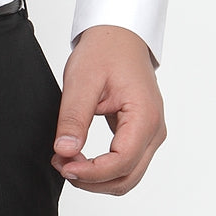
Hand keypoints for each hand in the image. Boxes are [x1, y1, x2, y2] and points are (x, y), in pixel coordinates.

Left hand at [52, 24, 165, 194]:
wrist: (119, 36)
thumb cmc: (105, 51)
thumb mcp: (82, 80)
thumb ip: (74, 117)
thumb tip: (65, 151)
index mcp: (145, 116)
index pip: (122, 162)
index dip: (92, 172)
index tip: (64, 166)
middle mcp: (154, 130)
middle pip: (127, 176)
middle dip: (92, 179)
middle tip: (60, 165)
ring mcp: (150, 134)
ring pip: (127, 175)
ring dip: (97, 177)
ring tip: (66, 162)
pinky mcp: (141, 133)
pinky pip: (125, 162)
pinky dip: (103, 167)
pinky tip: (78, 156)